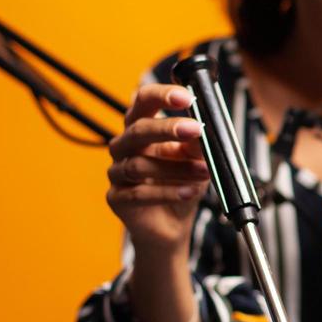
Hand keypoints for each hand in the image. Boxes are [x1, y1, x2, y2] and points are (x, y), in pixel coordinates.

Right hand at [106, 83, 210, 251]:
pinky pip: (138, 194)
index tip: (185, 97)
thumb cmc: (180, 184)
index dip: (161, 96)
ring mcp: (117, 172)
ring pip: (140, 165)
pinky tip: (189, 191)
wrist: (172, 225)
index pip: (143, 101)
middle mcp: (125, 146)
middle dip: (167, 129)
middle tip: (195, 129)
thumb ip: (197, 144)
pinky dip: (168, 192)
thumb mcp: (196, 160)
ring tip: (204, 172)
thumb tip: (201, 130)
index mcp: (141, 128)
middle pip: (138, 131)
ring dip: (177, 168)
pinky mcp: (116, 198)